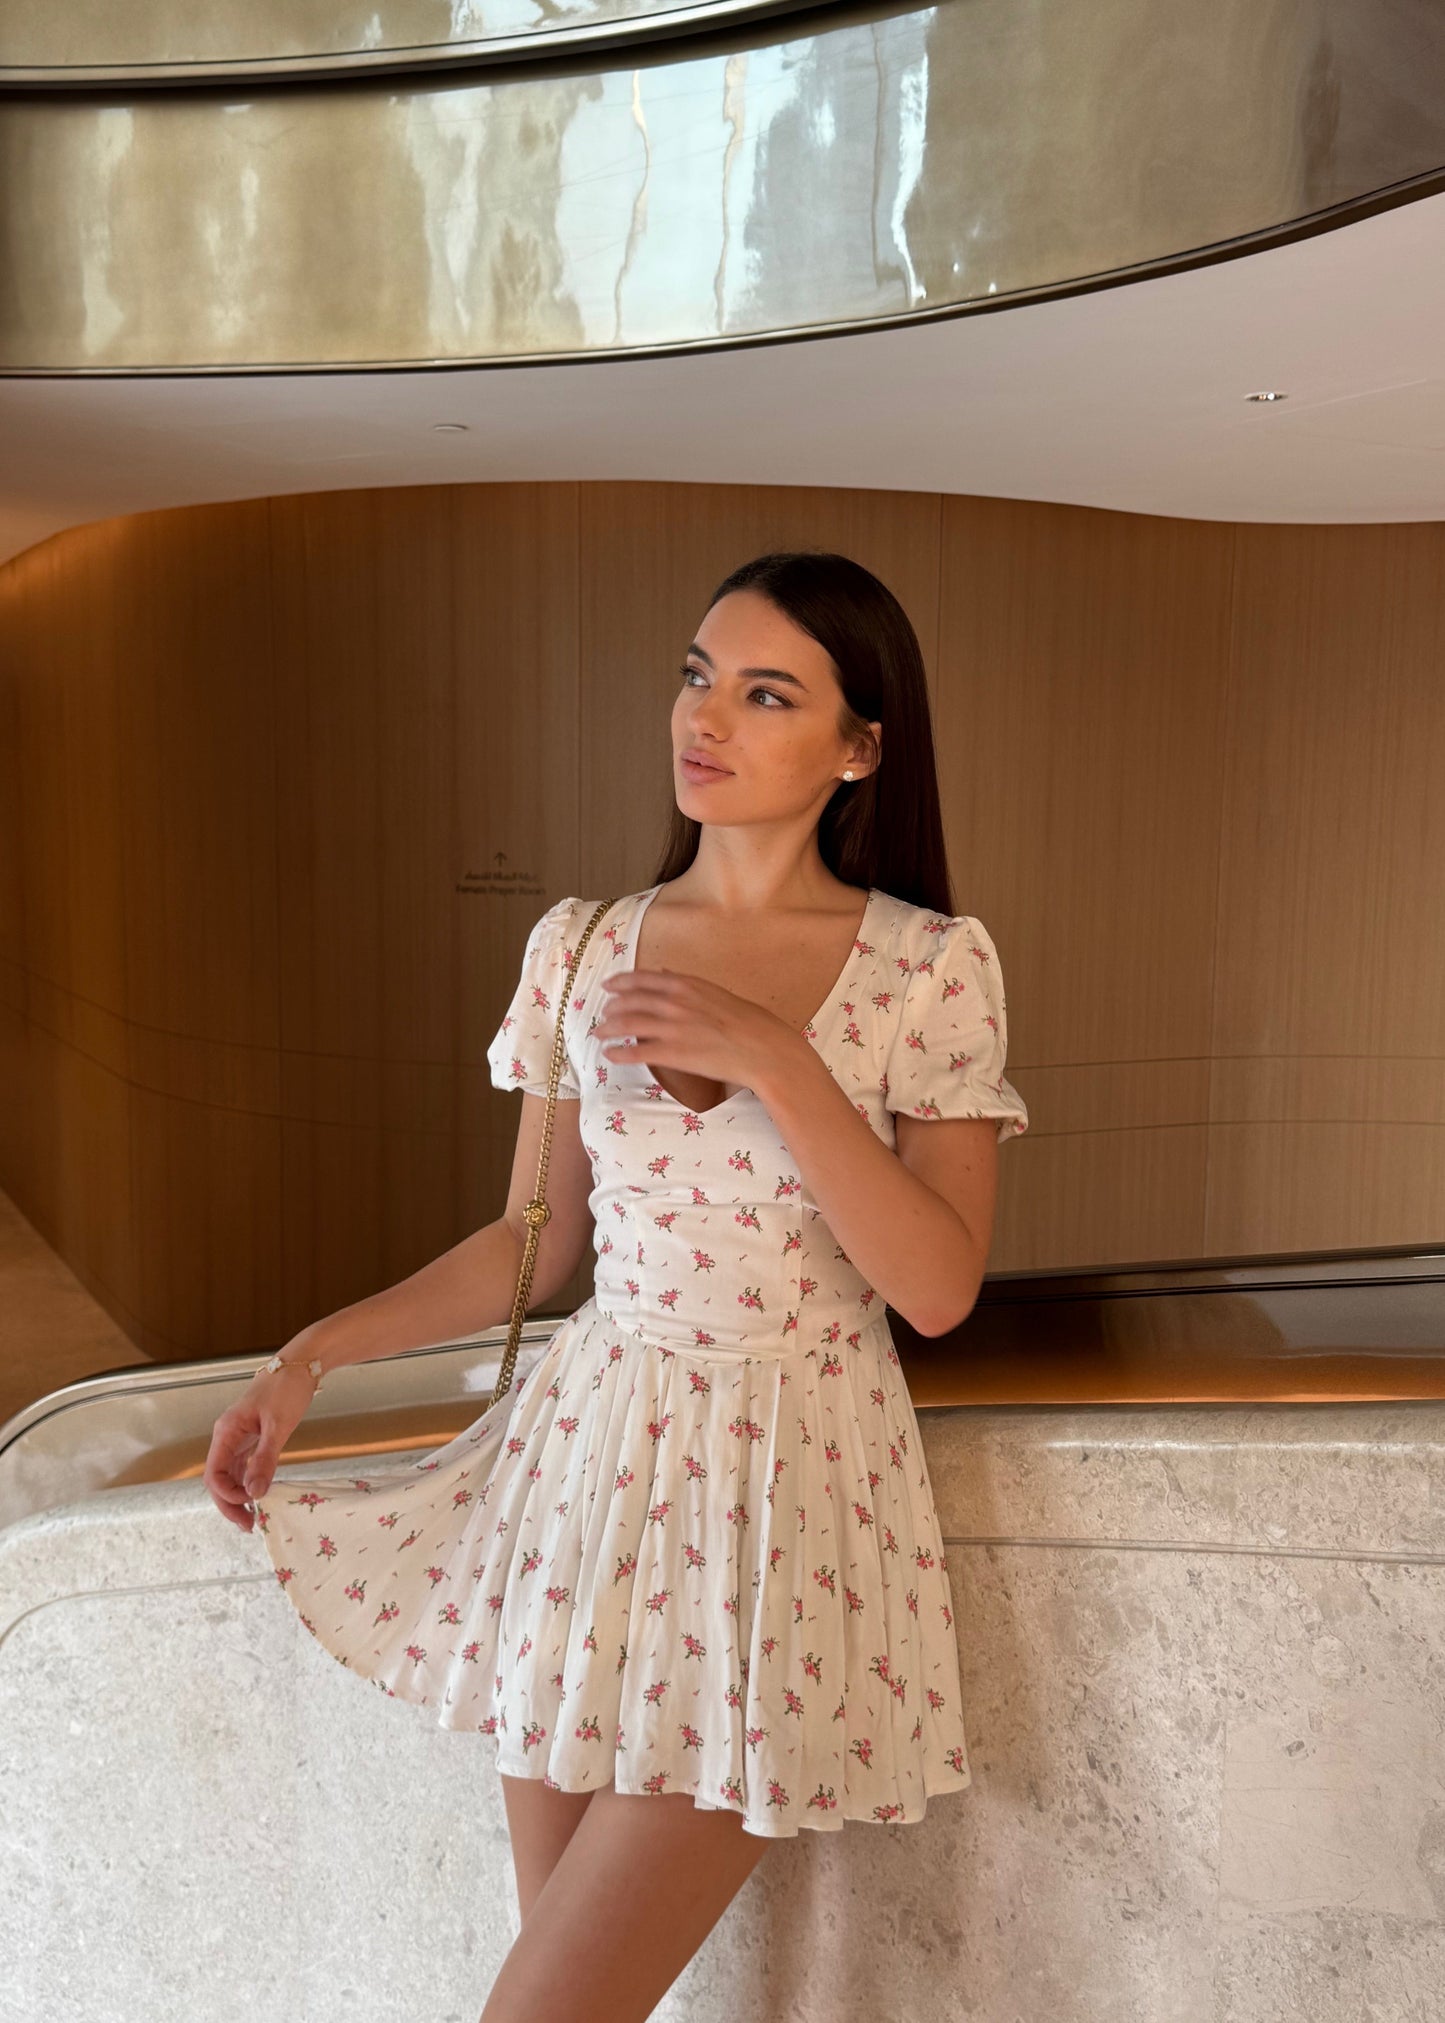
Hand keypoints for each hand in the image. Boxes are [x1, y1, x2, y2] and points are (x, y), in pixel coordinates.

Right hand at [203, 1363, 317, 1533]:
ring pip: (230, 1475)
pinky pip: (243, 1466)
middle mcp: (228, 1436)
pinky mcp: (253, 1437)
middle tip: (249, 1526)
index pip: (213, 1474)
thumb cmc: (288, 1388)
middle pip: (218, 1479)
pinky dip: (249, 1483)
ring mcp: (239, 1437)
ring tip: (255, 1518)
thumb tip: (254, 1494)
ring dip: (239, 1497)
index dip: (226, 1494)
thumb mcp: (278, 1426)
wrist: (301, 1364)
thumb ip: (265, 1459)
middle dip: (230, 1504)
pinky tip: (260, 1495)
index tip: (250, 1504)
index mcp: (226, 1431)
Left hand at [594, 966, 809, 1097]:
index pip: (642, 979)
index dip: (620, 982)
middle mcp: (675, 1002)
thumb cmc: (747, 1021)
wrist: (762, 1049)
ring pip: (627, 1025)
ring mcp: (672, 1028)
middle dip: (611, 1007)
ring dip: (608, 1029)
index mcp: (687, 984)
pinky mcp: (673, 1053)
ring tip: (599, 1034)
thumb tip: (663, 971)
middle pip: (629, 1001)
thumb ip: (685, 983)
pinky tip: (609, 1055)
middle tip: (603, 1014)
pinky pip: (635, 1052)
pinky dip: (618, 1053)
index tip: (608, 986)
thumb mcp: (715, 992)